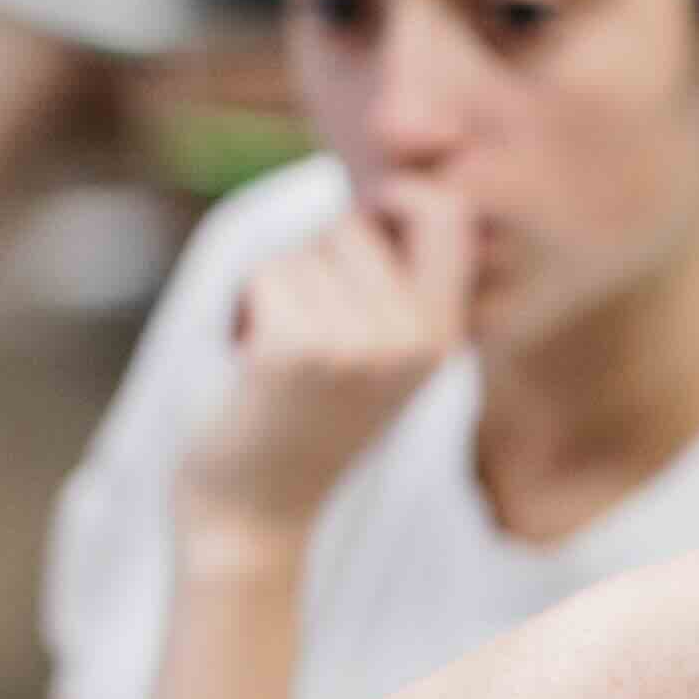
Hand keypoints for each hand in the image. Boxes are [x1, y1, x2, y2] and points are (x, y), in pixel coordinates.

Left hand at [181, 182, 475, 537]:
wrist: (257, 513)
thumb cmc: (307, 422)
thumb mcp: (383, 355)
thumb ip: (398, 284)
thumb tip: (388, 186)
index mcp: (444, 336)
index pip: (452, 215)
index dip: (404, 196)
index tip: (368, 218)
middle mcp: (413, 339)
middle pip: (354, 225)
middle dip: (317, 257)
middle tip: (308, 331)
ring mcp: (358, 344)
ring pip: (303, 250)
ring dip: (278, 289)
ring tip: (280, 354)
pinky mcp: (297, 349)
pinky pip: (266, 275)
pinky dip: (246, 307)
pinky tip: (252, 360)